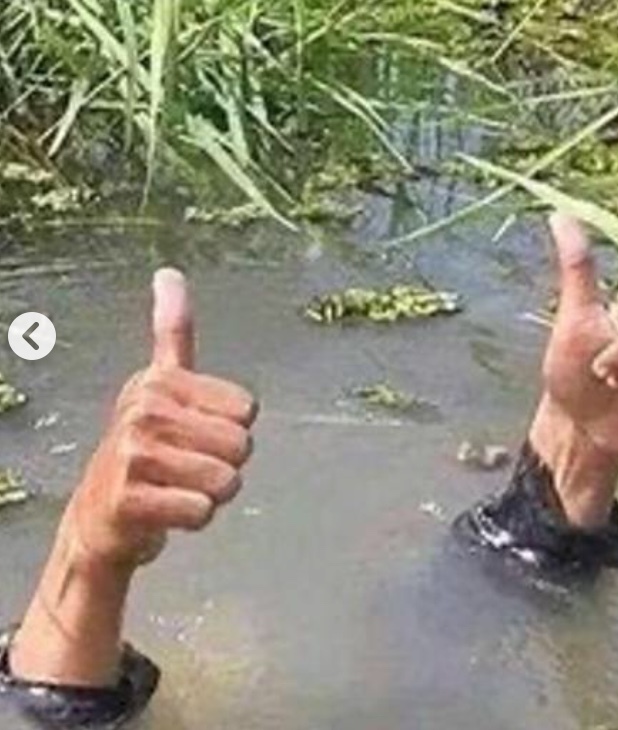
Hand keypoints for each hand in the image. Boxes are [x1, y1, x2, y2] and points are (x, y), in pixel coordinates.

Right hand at [65, 268, 257, 569]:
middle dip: (225, 465)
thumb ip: (172, 332)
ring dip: (211, 494)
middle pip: (241, 445)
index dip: (232, 428)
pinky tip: (168, 510)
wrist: (100, 516)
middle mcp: (145, 408)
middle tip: (188, 466)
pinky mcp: (129, 499)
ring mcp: (133, 453)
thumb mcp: (159, 385)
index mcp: (161, 380)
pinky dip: (195, 518)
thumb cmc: (144, 448)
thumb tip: (168, 272)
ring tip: (178, 488)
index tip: (197, 433)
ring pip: (226, 480)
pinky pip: (203, 511)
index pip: (247, 409)